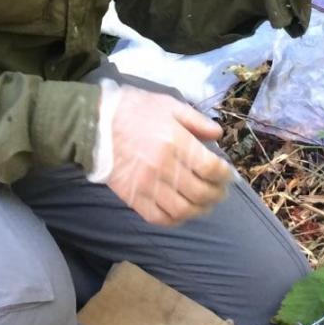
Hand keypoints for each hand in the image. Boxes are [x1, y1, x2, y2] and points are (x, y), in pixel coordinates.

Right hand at [99, 81, 232, 226]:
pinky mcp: (133, 198)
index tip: (228, 174)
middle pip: (201, 192)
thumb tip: (218, 135)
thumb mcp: (168, 105)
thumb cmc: (135, 111)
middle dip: (218, 194)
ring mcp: (147, 186)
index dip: (225, 174)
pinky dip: (176, 219)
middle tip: (221, 190)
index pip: (210, 168)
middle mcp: (163, 167)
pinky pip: (160, 218)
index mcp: (174, 141)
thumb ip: (195, 120)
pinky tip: (183, 211)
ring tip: (206, 203)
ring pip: (183, 209)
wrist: (95, 124)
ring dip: (201, 209)